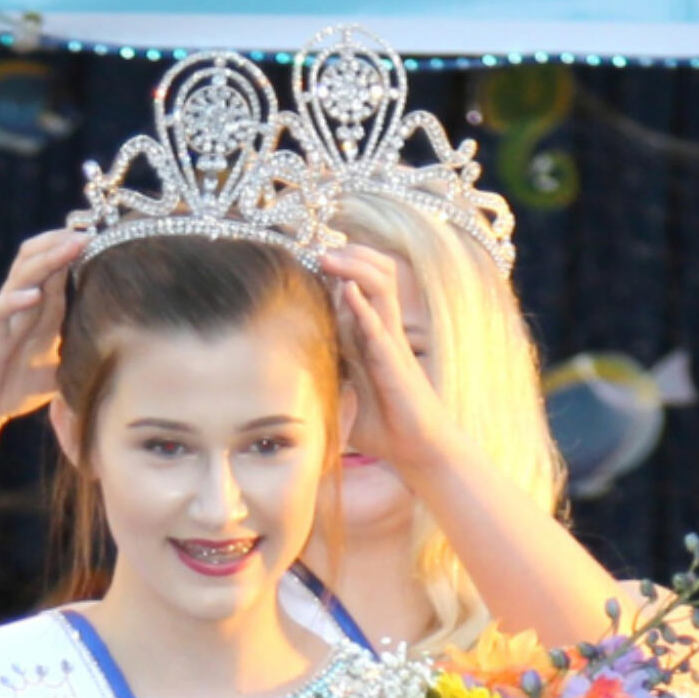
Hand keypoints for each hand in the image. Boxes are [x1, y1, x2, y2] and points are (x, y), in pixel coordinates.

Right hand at [0, 227, 86, 438]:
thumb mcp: (54, 374)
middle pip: (38, 262)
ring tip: (69, 246)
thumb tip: (116, 361)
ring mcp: (3, 319)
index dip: (76, 255)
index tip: (106, 240)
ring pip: (21, 277)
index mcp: (38, 314)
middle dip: (63, 245)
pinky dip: (15, 301)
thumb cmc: (10, 391)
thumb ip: (76, 360)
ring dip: (46, 260)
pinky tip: (34, 296)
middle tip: (90, 232)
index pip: (57, 274)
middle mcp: (20, 309)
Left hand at [321, 244, 461, 481]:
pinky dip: (363, 306)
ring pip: (381, 288)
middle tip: (318, 248)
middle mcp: (381, 332)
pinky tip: (346, 289)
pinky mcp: (396, 361)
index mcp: (368, 337)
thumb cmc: (383, 428)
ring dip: (355, 268)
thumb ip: (321, 385)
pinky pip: (380, 325)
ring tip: (330, 256)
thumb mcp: (342, 400)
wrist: (417, 450)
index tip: (307, 255)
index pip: (353, 290)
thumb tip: (281, 394)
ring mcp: (391, 343)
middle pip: (374, 275)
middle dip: (348, 255)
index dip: (335, 269)